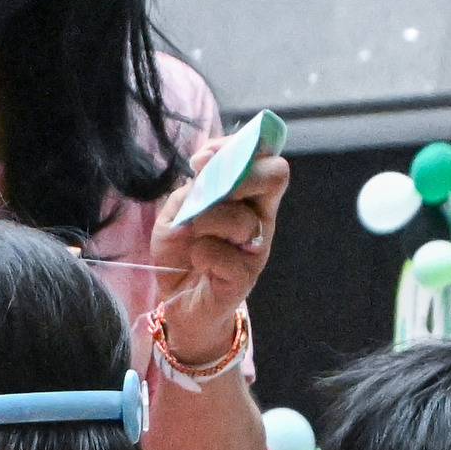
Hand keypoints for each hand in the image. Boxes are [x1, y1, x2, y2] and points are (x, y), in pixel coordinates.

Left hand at [155, 152, 289, 362]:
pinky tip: (197, 262)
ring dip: (206, 222)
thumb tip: (203, 167)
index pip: (264, 157)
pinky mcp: (244, 278)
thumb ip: (190, 189)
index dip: (238, 146)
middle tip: (209, 193)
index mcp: (248, 197)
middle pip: (275, 175)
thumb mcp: (176, 214)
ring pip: (241, 218)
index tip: (203, 158)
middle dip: (238, 177)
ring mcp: (257, 249)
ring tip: (192, 237)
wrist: (178, 303)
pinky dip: (201, 254)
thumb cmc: (181, 254)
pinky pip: (224, 256)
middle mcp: (260, 218)